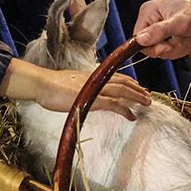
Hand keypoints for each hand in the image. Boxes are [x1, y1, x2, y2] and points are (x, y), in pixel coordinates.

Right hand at [0, 60, 150, 119]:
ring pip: (122, 92)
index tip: (137, 85)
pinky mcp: (92, 99)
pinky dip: (124, 109)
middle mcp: (96, 79)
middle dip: (137, 89)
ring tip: (146, 103)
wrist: (43, 84)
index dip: (128, 81)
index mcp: (92, 75)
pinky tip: (131, 115)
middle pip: (123, 82)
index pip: (115, 76)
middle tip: (148, 96)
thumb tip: (85, 91)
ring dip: (136, 97)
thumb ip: (81, 86)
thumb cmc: (51, 85)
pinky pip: (113, 104)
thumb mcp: (70, 82)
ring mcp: (95, 89)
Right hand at [133, 0, 190, 58]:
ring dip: (178, 47)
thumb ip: (159, 32)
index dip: (152, 46)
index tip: (166, 44)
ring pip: (162, 51)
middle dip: (169, 46)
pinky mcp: (172, 35)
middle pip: (150, 47)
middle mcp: (153, 20)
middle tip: (182, 36)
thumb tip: (140, 41)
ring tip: (189, 35)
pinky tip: (190, 37)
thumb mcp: (180, 22)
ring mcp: (163, 29)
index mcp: (149, 12)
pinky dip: (182, 47)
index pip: (137, 38)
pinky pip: (171, 50)